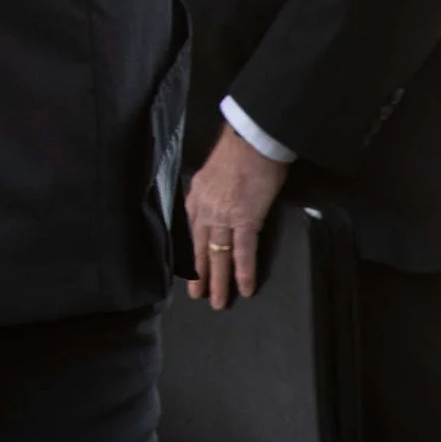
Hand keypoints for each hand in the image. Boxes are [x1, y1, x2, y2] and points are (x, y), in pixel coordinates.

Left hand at [184, 123, 289, 308]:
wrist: (252, 140)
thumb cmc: (238, 152)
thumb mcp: (212, 173)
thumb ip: (209, 192)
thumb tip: (214, 204)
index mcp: (196, 197)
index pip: (189, 232)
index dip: (190, 253)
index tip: (188, 269)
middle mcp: (204, 210)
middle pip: (200, 248)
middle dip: (199, 274)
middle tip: (197, 295)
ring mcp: (224, 217)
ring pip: (218, 255)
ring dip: (219, 281)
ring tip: (218, 301)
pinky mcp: (245, 220)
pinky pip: (244, 252)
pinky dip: (244, 272)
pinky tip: (245, 289)